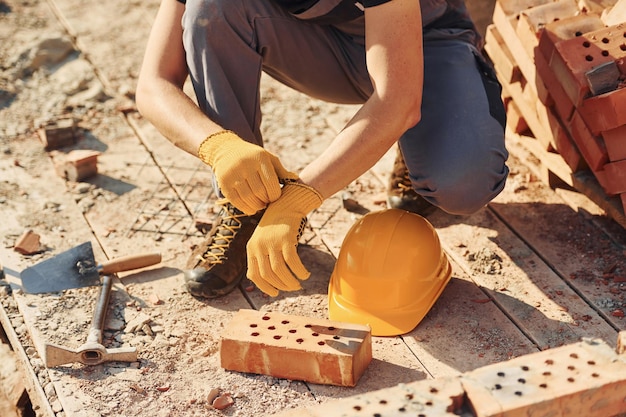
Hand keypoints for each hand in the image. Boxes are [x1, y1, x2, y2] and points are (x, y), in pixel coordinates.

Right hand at [198, 130, 297, 213]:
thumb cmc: (253, 156)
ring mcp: (233, 174)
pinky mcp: (224, 182)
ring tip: (261, 205)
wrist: (225, 149)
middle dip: (266, 201)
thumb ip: (280, 170)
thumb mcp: (268, 158)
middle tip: (268, 202)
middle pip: (260, 191)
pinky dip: (246, 208)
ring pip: (248, 198)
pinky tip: (252, 208)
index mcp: (259, 158)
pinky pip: (236, 200)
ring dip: (257, 206)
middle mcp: (245, 165)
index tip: (276, 197)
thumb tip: (296, 179)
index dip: (275, 194)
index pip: (271, 182)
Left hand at [246, 181, 322, 295]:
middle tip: (292, 288)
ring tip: (298, 284)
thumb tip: (271, 283)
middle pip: (268, 275)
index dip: (265, 287)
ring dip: (290, 282)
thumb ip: (263, 258)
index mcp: (251, 248)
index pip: (254, 275)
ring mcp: (271, 242)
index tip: (275, 293)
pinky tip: (305, 274)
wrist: (285, 204)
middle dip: (281, 286)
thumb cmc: (276, 226)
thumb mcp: (263, 241)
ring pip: (279, 270)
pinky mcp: (285, 238)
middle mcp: (259, 246)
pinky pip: (293, 261)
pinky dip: (299, 271)